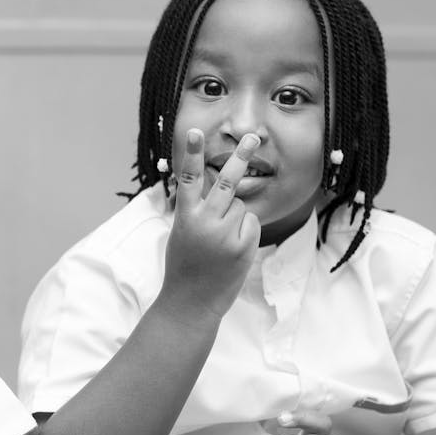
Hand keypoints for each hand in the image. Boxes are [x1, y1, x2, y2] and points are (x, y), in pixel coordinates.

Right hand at [161, 130, 260, 317]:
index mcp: (185, 217)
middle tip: (254, 137)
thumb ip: (196, 211)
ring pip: (240, 206)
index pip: (189, 179)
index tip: (195, 132)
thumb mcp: (181, 233)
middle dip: (241, 157)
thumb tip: (221, 191)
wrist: (190, 302)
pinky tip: (231, 249)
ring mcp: (226, 235)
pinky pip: (251, 224)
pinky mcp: (243, 246)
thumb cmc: (183, 266)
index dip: (192, 154)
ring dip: (235, 216)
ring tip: (219, 240)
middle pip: (227, 182)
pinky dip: (245, 232)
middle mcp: (205, 222)